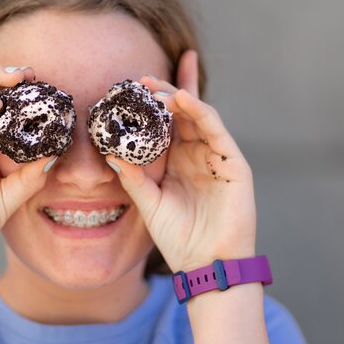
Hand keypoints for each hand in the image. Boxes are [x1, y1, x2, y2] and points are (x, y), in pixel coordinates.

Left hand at [106, 51, 255, 271]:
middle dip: (164, 93)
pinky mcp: (234, 163)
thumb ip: (133, 179)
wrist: (206, 265)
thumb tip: (110, 155)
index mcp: (177, 161)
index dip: (155, 104)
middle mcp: (197, 154)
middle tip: (142, 79)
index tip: (133, 85)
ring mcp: (217, 157)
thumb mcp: (149, 204)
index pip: (167, 124)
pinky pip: (216, 130)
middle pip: (183, 113)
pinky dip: (201, 112)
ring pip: (199, 116)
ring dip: (180, 98)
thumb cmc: (178, 237)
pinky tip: (184, 100)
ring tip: (157, 88)